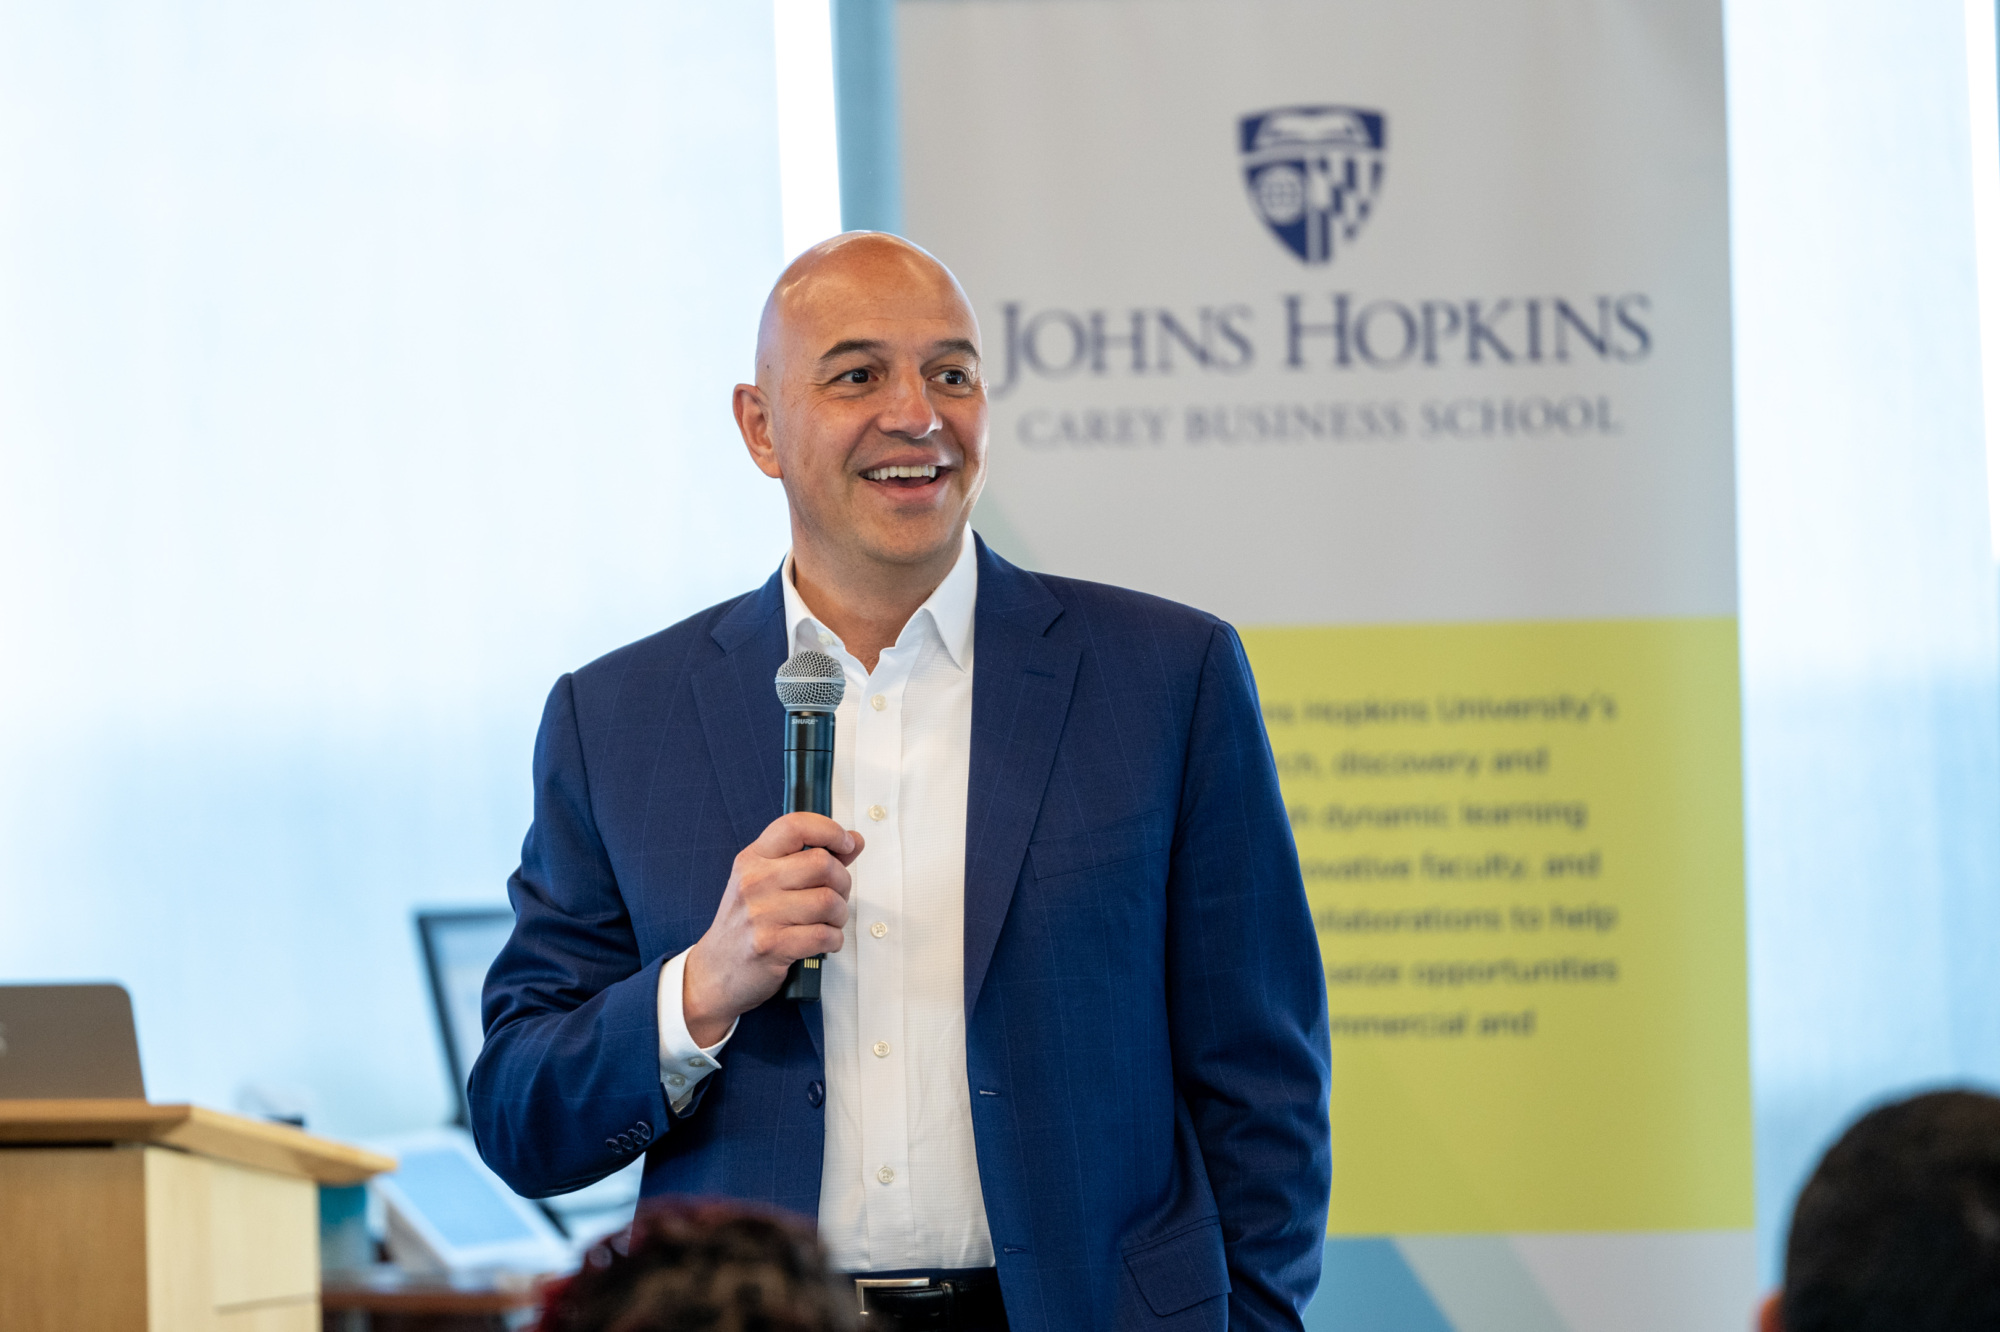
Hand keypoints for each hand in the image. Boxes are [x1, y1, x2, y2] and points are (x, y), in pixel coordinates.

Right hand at [683, 813, 863, 1045]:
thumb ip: (811, 859)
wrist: (715, 971)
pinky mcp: (771, 945)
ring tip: (828, 922)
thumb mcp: (767, 883)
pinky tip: (823, 941)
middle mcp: (754, 881)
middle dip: (842, 882)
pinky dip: (834, 940)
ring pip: (828, 900)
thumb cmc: (745, 925)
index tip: (846, 844)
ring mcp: (761, 914)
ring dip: (840, 915)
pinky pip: (824, 935)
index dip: (830, 830)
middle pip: (822, 864)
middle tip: (836, 896)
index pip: (795, 826)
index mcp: (753, 859)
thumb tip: (854, 841)